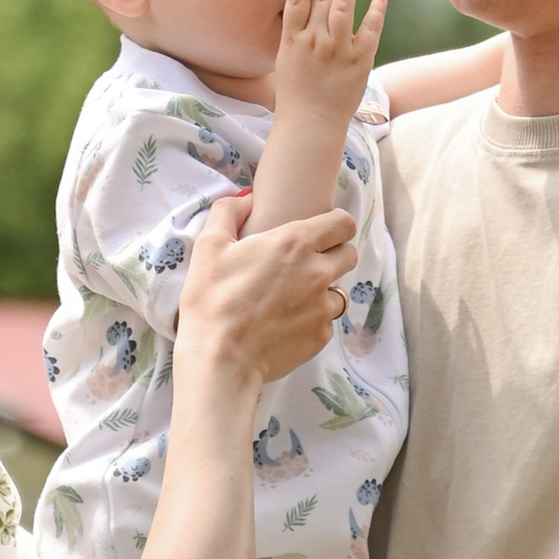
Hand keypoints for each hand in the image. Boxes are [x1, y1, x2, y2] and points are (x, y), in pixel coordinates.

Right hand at [172, 192, 355, 398]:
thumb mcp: (209, 246)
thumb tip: (247, 199)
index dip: (334, 225)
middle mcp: (318, 272)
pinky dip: (312, 320)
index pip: (343, 223)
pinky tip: (285, 324)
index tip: (318, 232)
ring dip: (322, 291)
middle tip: (305, 264)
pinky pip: (326, 321)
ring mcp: (323, 307)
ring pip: (339, 290)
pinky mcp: (320, 336)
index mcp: (295, 243)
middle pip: (349, 254)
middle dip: (334, 255)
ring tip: (292, 299)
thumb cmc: (211, 300)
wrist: (220, 359)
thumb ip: (229, 212)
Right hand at [275, 0, 385, 124]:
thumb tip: (305, 6)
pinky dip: (376, 11)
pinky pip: (371, 30)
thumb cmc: (295, 94)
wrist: (311, 124)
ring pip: (344, 7)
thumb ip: (296, 33)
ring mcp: (338, 51)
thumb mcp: (286, 60)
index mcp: (292, 41)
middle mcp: (314, 42)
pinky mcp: (359, 62)